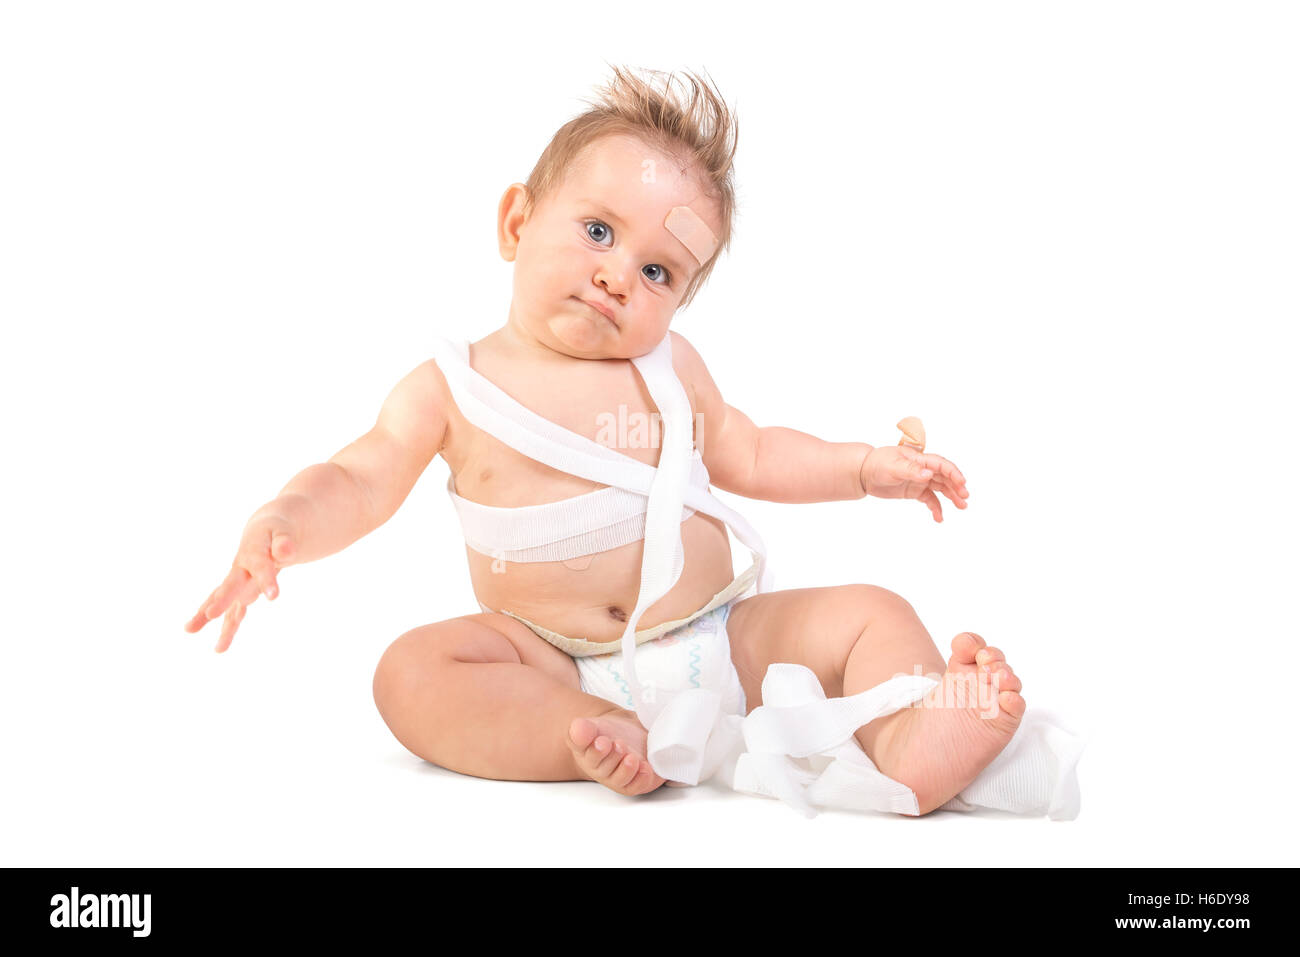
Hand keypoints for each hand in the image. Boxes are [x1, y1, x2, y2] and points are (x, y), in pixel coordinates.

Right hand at [184, 508, 298, 651]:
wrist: (264, 531)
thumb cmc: (277, 531)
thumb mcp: (284, 533)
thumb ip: (285, 543)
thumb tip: (287, 552)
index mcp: (254, 551)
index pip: (261, 566)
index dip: (267, 580)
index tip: (274, 597)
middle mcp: (241, 568)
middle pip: (231, 584)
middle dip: (223, 599)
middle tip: (211, 613)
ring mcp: (237, 581)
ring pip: (222, 599)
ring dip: (206, 615)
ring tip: (188, 630)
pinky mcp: (239, 592)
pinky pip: (232, 611)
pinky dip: (227, 628)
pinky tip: (220, 647)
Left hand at [859, 445, 969, 521]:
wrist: (864, 472)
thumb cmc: (878, 464)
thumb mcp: (893, 466)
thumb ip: (911, 470)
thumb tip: (928, 474)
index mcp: (920, 459)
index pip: (941, 465)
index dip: (953, 473)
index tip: (962, 483)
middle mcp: (923, 469)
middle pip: (945, 477)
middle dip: (956, 486)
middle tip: (964, 498)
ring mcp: (920, 480)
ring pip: (941, 488)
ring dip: (952, 497)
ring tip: (962, 507)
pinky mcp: (915, 491)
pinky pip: (930, 499)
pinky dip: (936, 508)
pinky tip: (939, 518)